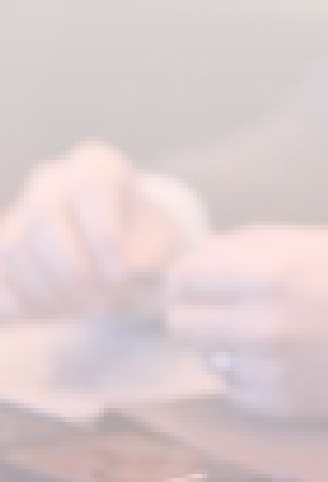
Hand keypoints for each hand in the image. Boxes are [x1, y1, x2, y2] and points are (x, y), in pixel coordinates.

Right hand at [0, 143, 189, 318]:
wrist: (119, 248)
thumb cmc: (142, 239)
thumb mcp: (158, 241)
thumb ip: (146, 254)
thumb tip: (128, 272)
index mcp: (95, 166)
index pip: (89, 188)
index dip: (102, 235)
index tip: (121, 277)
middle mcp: (52, 181)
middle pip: (44, 218)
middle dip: (72, 270)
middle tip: (101, 305)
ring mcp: (20, 211)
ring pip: (15, 248)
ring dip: (48, 289)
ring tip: (84, 313)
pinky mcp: (3, 245)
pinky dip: (20, 299)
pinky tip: (50, 315)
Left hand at [163, 225, 327, 423]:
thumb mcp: (312, 240)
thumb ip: (249, 245)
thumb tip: (200, 256)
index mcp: (269, 272)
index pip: (186, 276)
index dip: (187, 275)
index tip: (198, 278)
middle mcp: (261, 324)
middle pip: (182, 323)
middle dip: (192, 310)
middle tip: (215, 306)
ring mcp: (268, 371)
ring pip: (205, 358)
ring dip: (221, 343)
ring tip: (259, 330)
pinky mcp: (278, 406)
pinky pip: (234, 387)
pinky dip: (246, 372)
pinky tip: (279, 356)